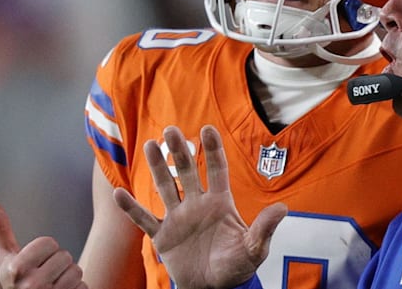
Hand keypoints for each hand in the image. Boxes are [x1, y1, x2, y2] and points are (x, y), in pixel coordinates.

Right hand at [0, 200, 87, 288]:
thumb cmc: (16, 279)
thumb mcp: (7, 258)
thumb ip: (1, 231)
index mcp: (15, 269)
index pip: (49, 242)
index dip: (45, 249)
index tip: (34, 262)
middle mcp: (31, 285)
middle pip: (65, 256)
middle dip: (57, 263)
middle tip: (44, 275)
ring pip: (76, 271)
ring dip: (68, 277)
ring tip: (53, 285)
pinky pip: (84, 286)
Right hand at [113, 124, 286, 288]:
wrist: (215, 287)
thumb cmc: (237, 265)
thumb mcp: (254, 248)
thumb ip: (264, 228)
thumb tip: (283, 208)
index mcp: (220, 203)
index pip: (216, 170)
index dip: (212, 150)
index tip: (207, 129)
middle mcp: (197, 205)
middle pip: (187, 172)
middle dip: (180, 151)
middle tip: (171, 129)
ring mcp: (178, 219)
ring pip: (165, 187)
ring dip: (157, 167)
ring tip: (150, 144)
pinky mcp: (163, 237)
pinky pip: (144, 220)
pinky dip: (131, 209)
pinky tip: (118, 194)